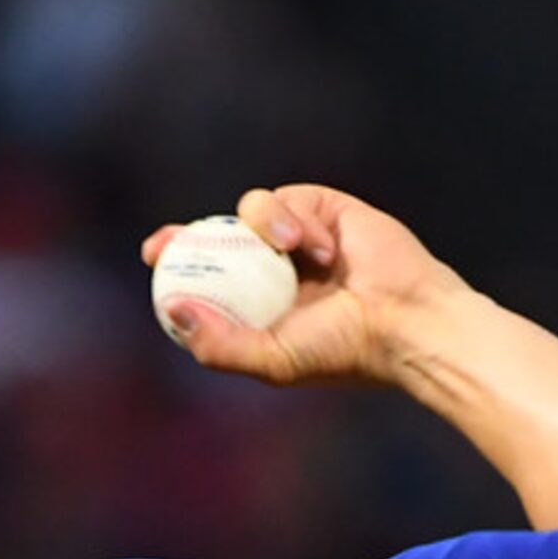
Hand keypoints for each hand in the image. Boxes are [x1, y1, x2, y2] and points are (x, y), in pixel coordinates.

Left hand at [141, 184, 469, 388]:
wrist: (404, 322)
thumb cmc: (344, 350)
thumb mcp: (272, 359)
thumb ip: (220, 343)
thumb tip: (175, 309)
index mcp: (260, 303)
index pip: (210, 277)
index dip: (177, 265)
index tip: (153, 258)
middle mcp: (274, 268)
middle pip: (218, 237)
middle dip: (188, 234)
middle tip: (165, 242)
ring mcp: (299, 236)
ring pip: (249, 212)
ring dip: (261, 229)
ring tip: (295, 252)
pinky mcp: (325, 208)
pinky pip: (288, 199)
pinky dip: (297, 221)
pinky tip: (324, 249)